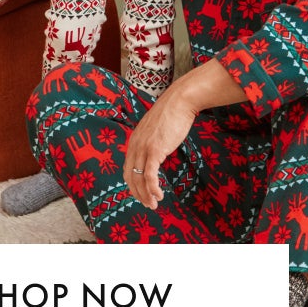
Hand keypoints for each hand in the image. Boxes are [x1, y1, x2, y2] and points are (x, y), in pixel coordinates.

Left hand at [123, 59, 246, 209]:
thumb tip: (158, 152)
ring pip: (139, 179)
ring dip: (146, 195)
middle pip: (130, 176)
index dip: (133, 184)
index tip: (141, 194)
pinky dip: (152, 188)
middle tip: (147, 204)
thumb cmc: (172, 114)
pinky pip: (150, 175)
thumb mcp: (156, 130)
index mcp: (134, 140)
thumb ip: (153, 141)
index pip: (128, 168)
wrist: (179, 102)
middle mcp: (135, 145)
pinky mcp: (154, 150)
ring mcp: (143, 148)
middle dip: (138, 194)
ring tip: (154, 204)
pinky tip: (158, 195)